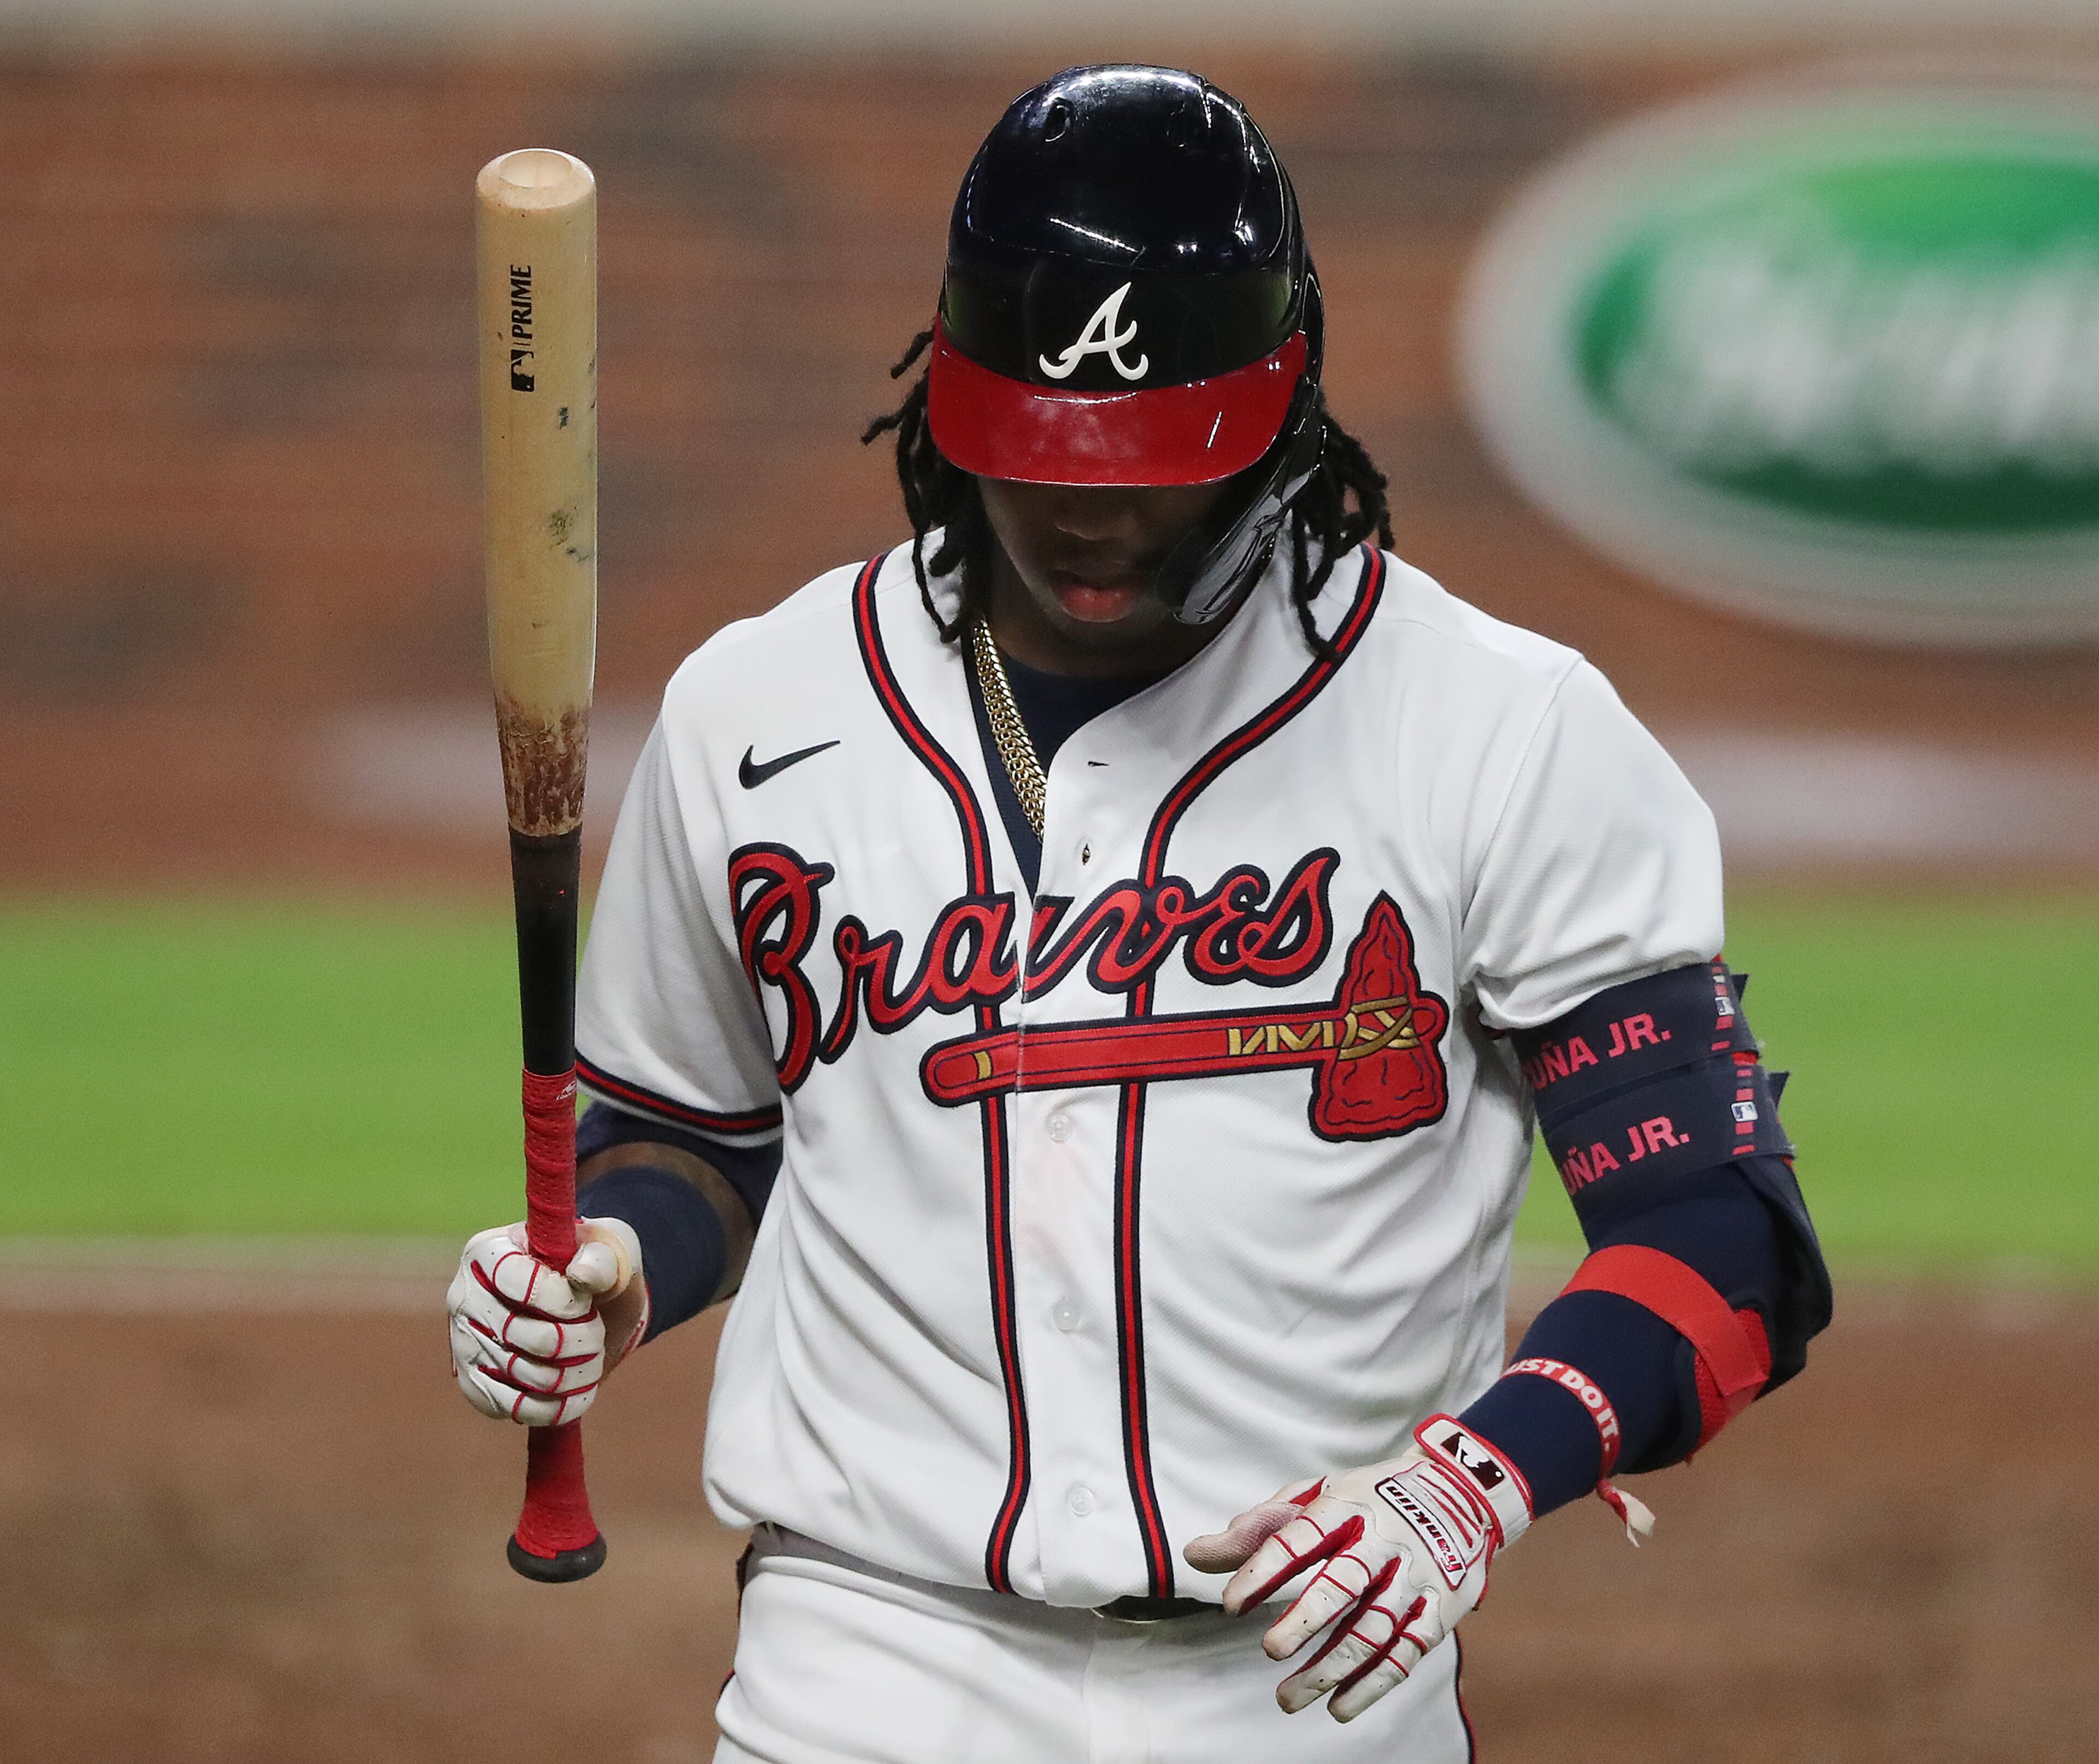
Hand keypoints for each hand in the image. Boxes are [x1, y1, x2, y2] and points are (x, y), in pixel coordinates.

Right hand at [446, 1218, 646, 1425]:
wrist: (592, 1303)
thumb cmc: (594, 1267)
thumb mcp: (607, 1248)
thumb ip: (600, 1258)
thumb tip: (582, 1275)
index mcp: (488, 1252)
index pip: (514, 1280)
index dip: (560, 1298)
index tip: (587, 1302)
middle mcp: (465, 1296)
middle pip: (520, 1333)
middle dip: (577, 1339)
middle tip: (597, 1335)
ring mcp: (465, 1342)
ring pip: (521, 1373)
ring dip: (573, 1374)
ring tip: (592, 1360)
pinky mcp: (474, 1383)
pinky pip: (512, 1407)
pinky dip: (556, 1407)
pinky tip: (579, 1391)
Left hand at [1184, 1417, 1531, 1722]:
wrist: (1461, 1489)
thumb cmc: (1368, 1498)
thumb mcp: (1316, 1497)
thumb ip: (1258, 1528)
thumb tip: (1194, 1556)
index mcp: (1346, 1505)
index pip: (1301, 1538)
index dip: (1265, 1570)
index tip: (1231, 1605)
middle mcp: (1383, 1539)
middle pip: (1344, 1583)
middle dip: (1306, 1619)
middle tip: (1269, 1650)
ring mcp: (1415, 1575)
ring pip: (1374, 1627)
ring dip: (1332, 1667)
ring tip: (1287, 1698)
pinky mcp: (1442, 1607)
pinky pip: (1408, 1652)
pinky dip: (1374, 1684)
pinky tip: (1338, 1707)